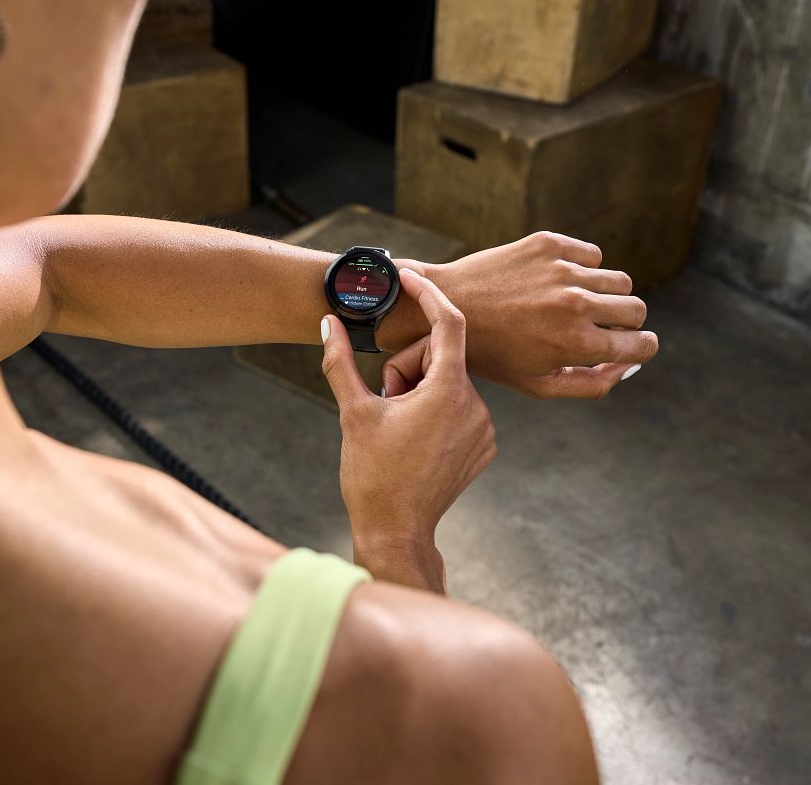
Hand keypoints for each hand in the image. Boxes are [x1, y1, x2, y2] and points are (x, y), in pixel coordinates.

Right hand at [321, 270, 495, 593]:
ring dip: (419, 392)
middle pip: (440, 357)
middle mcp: (475, 406)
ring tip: (397, 426)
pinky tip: (413, 440)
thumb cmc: (372, 475)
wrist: (396, 531)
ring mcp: (483, 428)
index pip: (448, 323)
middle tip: (384, 400)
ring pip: (448, 383)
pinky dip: (434, 412)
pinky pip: (459, 408)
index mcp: (447, 391)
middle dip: (407, 368)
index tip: (410, 279)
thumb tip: (327, 325)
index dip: (428, 295)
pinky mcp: (482, 446)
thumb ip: (340, 361)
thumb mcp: (353, 412)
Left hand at [397, 232, 658, 398]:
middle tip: (601, 326)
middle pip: (637, 309)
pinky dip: (582, 269)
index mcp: (578, 344)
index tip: (632, 344)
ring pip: (618, 280)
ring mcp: (563, 270)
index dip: (641, 347)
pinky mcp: (549, 244)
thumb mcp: (538, 385)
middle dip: (627, 321)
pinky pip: (591, 255)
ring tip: (576, 305)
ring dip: (605, 294)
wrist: (446, 306)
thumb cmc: (491, 353)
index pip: (643, 344)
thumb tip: (626, 366)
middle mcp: (576, 304)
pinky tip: (556, 282)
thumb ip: (591, 383)